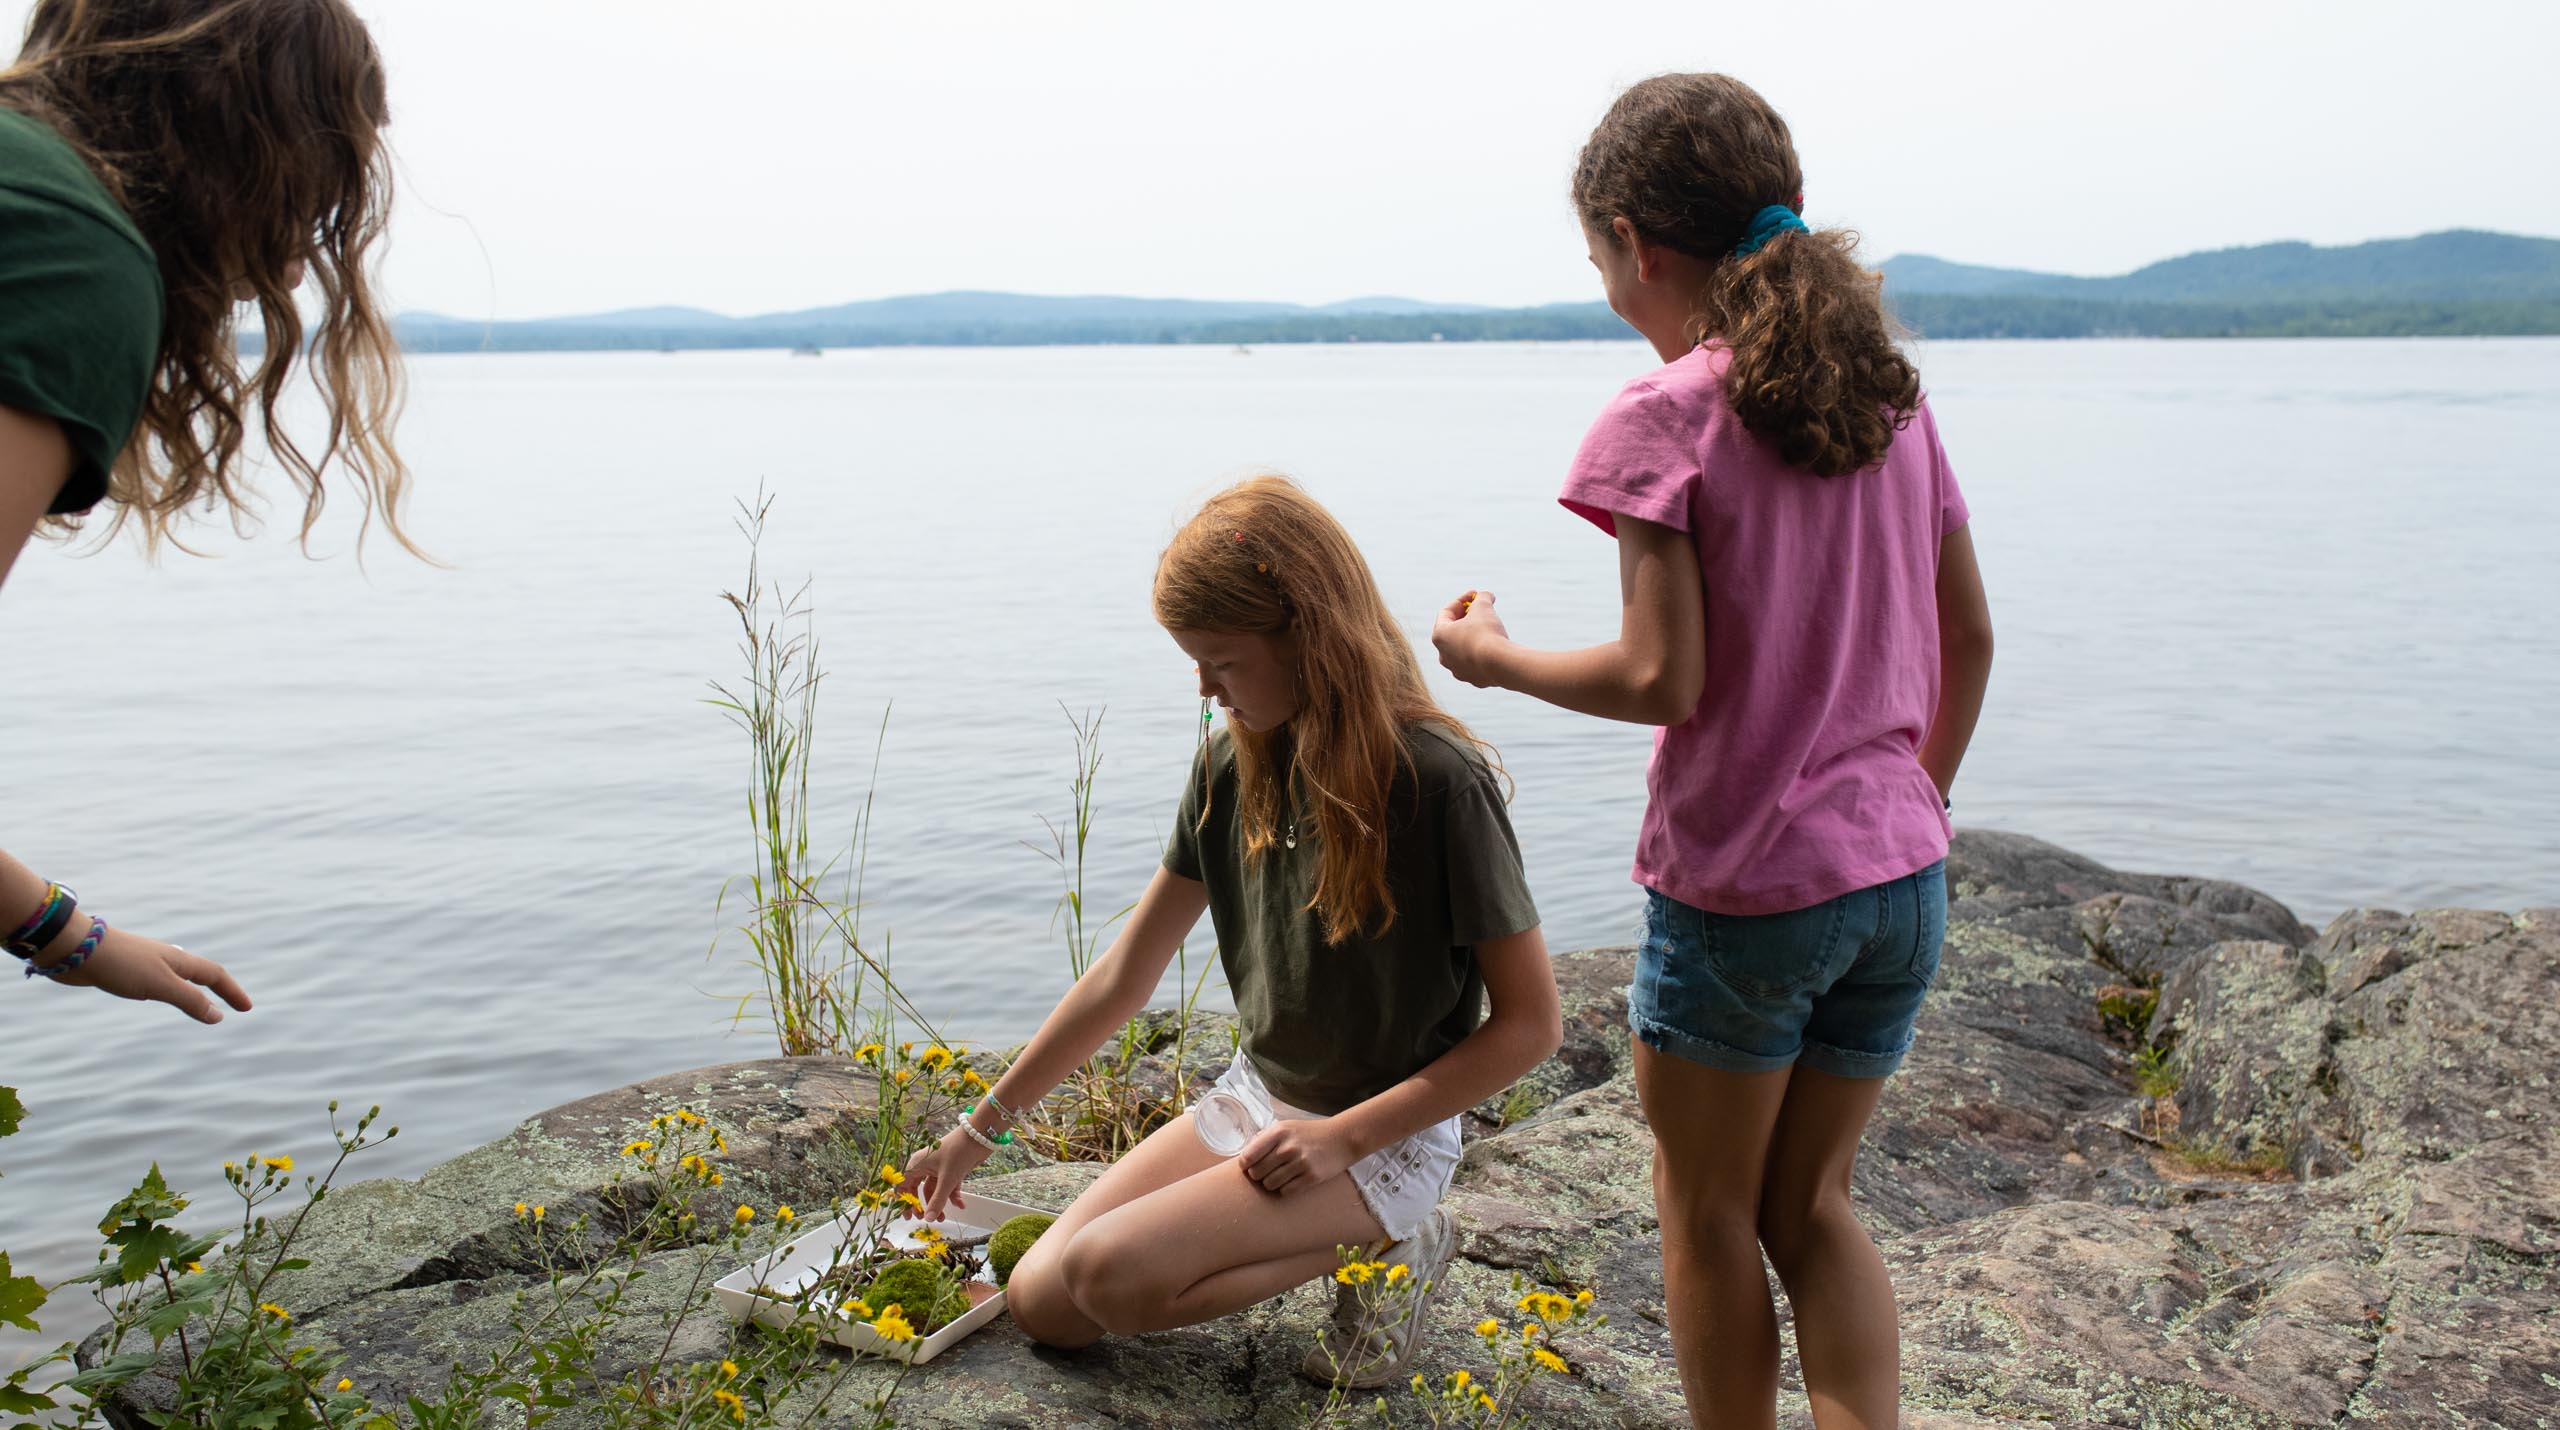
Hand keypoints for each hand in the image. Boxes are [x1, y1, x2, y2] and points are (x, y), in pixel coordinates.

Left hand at [44, 927, 250, 1023]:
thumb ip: (189, 1000)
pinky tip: (153, 993)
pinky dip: (167, 989)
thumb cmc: (122, 965)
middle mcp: (166, 959)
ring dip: (191, 989)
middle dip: (216, 988)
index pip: (215, 976)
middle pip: (199, 973)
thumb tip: (218, 1016)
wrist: (77, 948)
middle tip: (227, 1004)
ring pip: (177, 976)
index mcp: (179, 961)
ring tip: (196, 1001)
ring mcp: (146, 962)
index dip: (232, 992)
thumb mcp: (161, 986)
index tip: (246, 1009)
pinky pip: (156, 981)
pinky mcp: (126, 968)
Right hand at [905, 1124, 993, 1220]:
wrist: (980, 1136)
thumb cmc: (958, 1152)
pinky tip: (961, 1205)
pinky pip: (948, 1186)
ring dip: (939, 1203)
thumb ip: (937, 1201)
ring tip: (944, 1218)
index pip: (904, 1185)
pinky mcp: (952, 1169)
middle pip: (918, 1190)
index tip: (908, 1216)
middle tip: (926, 1218)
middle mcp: (926, 1166)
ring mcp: (939, 1168)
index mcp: (918, 1164)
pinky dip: (953, 1196)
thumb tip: (929, 1219)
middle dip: (923, 1205)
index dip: (904, 1201)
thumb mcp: (947, 1179)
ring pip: (935, 1190)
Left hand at [1238, 1118, 1357, 1196]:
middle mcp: (1288, 1148)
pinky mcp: (1311, 1177)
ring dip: (1271, 1183)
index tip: (1249, 1166)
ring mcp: (1300, 1163)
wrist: (1341, 1138)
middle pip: (1256, 1173)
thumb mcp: (1286, 1127)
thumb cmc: (1309, 1133)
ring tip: (1279, 1175)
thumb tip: (1244, 1156)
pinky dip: (1285, 1189)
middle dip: (1257, 1175)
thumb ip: (1265, 1138)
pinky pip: (1285, 1191)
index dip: (1245, 1165)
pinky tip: (1291, 1180)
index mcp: (1278, 1132)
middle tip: (1266, 1171)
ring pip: (1269, 1185)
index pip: (1248, 1156)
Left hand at [1432, 590, 1510, 687]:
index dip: (1461, 600)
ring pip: (1463, 649)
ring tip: (1488, 629)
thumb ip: (1482, 597)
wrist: (1500, 664)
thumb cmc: (1486, 633)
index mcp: (1439, 636)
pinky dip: (1481, 653)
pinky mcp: (1472, 679)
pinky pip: (1475, 663)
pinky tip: (1494, 648)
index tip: (1475, 595)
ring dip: (1472, 637)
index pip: (1446, 612)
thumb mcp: (1483, 607)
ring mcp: (1456, 670)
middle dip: (1466, 619)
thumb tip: (1485, 595)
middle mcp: (1443, 655)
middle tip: (1480, 611)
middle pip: (1452, 631)